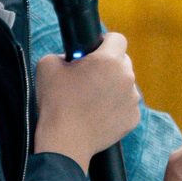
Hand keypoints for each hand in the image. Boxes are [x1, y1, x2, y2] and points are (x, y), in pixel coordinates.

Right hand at [33, 32, 140, 168]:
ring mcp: (133, 100)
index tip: (94, 51)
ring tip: (92, 99)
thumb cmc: (56, 103)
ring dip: (113, 87)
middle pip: (123, 62)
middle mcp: (127, 77)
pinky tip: (99, 113)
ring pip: (126, 84)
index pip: (117, 38)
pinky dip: (116, 107)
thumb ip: (61, 53)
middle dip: (108, 66)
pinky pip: (127, 105)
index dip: (104, 42)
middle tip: (89, 78)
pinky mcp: (133, 118)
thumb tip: (69, 58)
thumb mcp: (47, 65)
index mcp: (109, 61)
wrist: (65, 141)